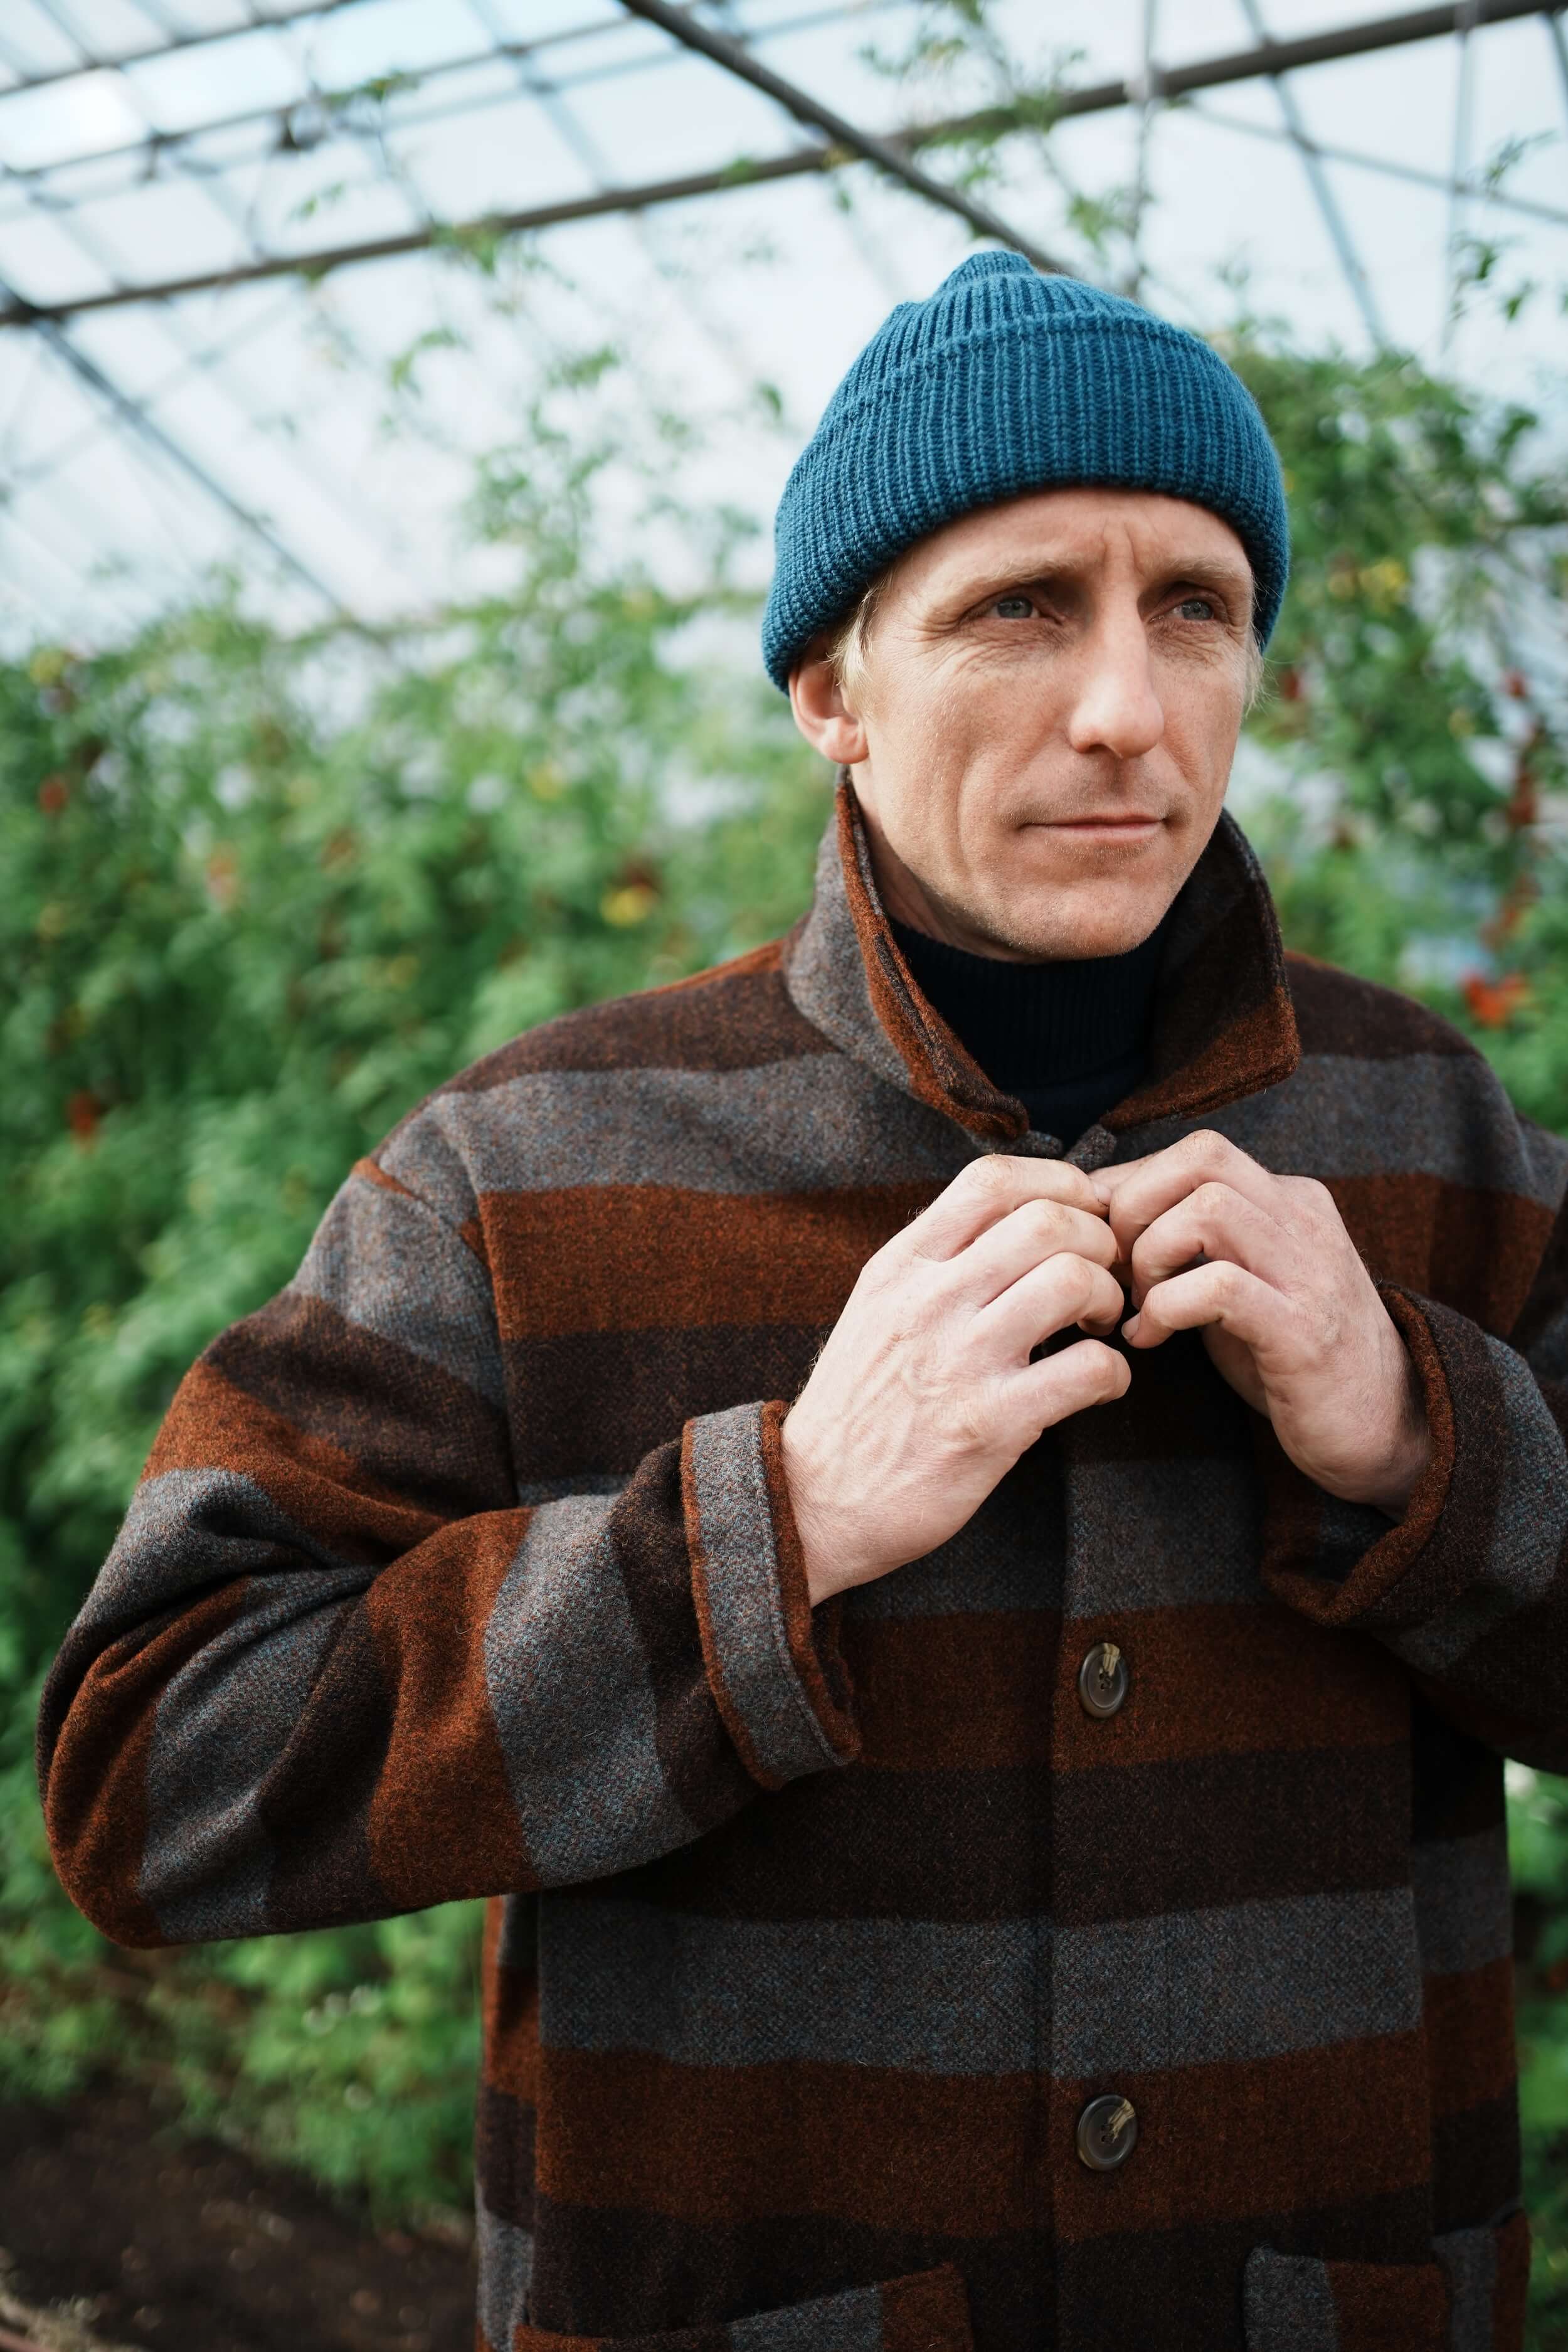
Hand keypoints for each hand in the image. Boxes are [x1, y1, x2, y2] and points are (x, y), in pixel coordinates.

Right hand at [782, 1156, 1129, 1605]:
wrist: (811, 1500)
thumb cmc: (858, 1404)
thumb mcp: (877, 1308)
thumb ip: (935, 1260)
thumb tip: (1012, 1219)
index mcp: (901, 1266)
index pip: (991, 1180)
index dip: (1058, 1184)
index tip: (1079, 1215)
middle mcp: (928, 1301)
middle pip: (1047, 1221)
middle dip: (1097, 1240)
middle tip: (1101, 1274)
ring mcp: (959, 1361)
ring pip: (1072, 1280)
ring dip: (1109, 1297)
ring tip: (1098, 1324)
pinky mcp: (990, 1425)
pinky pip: (1087, 1370)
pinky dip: (1115, 1371)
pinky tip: (1102, 1383)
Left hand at [1089, 1130, 1429, 1517]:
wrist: (1381, 1425)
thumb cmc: (1289, 1355)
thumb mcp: (1239, 1279)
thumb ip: (1189, 1242)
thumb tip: (1104, 1212)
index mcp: (1288, 1200)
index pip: (1197, 1151)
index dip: (1133, 1186)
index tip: (1106, 1241)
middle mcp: (1303, 1221)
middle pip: (1201, 1158)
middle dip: (1136, 1207)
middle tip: (1120, 1269)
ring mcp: (1308, 1272)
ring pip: (1207, 1209)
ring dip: (1151, 1256)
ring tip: (1139, 1305)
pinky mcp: (1302, 1330)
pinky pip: (1218, 1285)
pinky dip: (1164, 1308)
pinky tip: (1151, 1339)